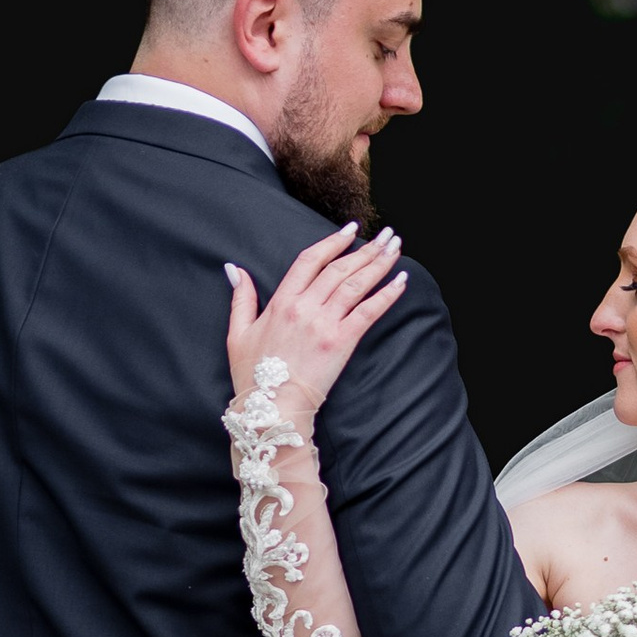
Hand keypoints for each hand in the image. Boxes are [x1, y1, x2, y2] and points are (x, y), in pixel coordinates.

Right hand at [225, 226, 405, 422]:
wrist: (271, 407)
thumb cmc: (253, 375)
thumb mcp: (237, 332)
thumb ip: (241, 298)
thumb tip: (235, 269)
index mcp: (281, 302)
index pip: (310, 260)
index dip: (332, 242)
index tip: (350, 229)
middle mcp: (304, 307)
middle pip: (339, 268)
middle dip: (365, 248)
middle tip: (385, 234)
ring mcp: (324, 324)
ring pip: (356, 284)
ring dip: (379, 263)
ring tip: (396, 248)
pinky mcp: (341, 342)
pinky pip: (368, 312)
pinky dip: (386, 295)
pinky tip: (401, 281)